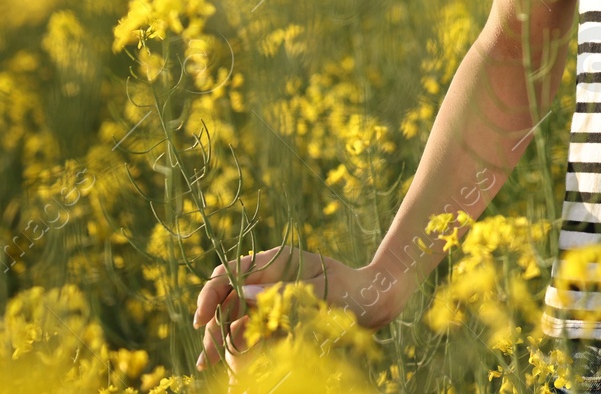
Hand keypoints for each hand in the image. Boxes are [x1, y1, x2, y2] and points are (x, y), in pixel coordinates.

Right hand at [191, 246, 402, 373]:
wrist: (375, 301)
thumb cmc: (352, 289)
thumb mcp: (320, 290)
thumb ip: (283, 292)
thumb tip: (245, 292)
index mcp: (277, 261)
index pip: (231, 272)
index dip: (210, 294)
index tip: (200, 319)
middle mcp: (269, 277)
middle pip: (227, 298)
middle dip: (212, 326)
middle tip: (205, 358)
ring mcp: (272, 297)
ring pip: (235, 317)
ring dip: (222, 340)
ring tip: (212, 364)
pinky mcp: (278, 317)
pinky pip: (252, 331)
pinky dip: (241, 346)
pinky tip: (237, 364)